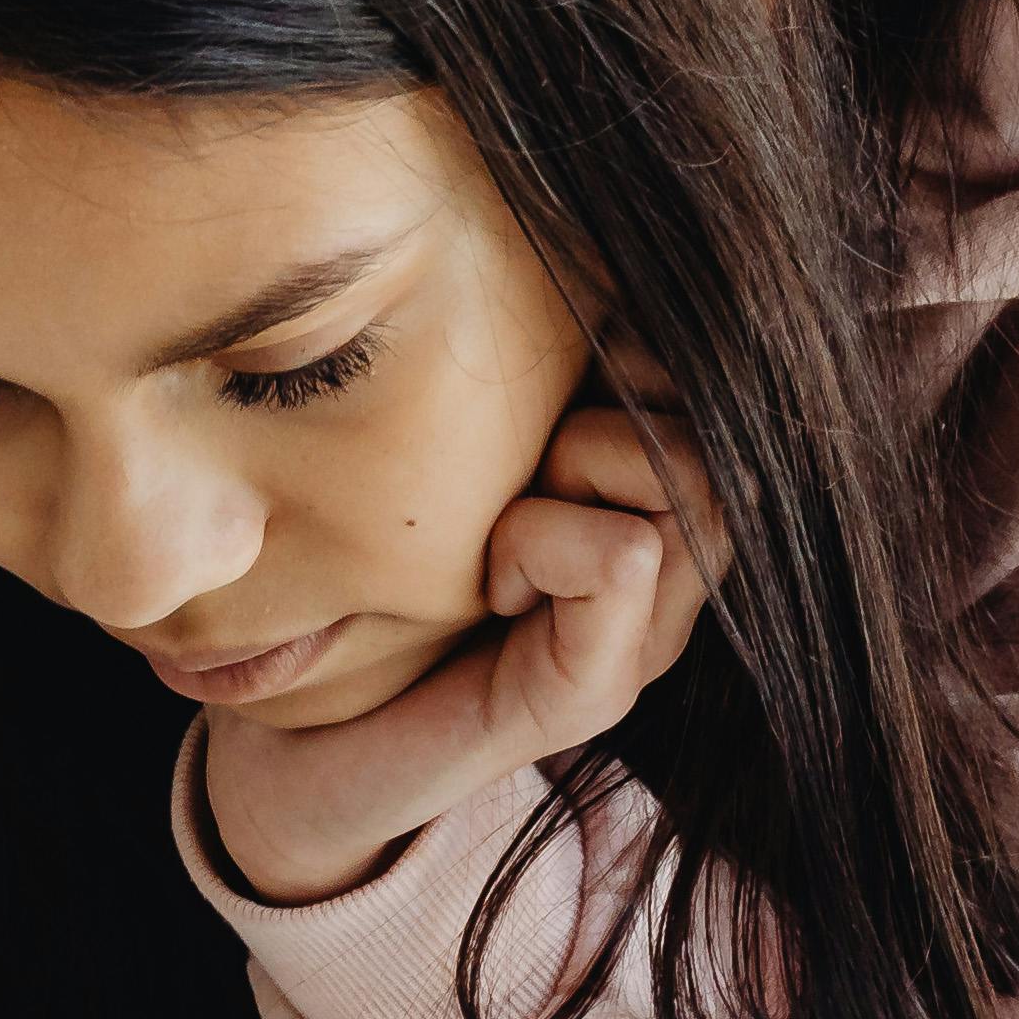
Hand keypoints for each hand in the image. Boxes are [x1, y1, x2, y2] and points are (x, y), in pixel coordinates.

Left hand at [196, 402, 720, 906]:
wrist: (297, 757)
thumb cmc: (369, 589)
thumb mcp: (457, 464)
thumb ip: (527, 397)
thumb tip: (576, 261)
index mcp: (644, 514)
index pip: (718, 387)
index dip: (640, 357)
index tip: (534, 414)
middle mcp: (669, 584)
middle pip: (721, 433)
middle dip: (615, 415)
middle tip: (518, 472)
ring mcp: (643, 645)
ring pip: (694, 489)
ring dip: (584, 471)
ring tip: (501, 529)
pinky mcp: (592, 695)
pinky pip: (624, 558)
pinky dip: (544, 543)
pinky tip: (490, 588)